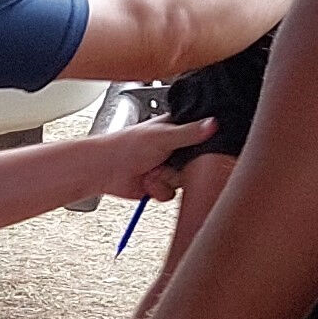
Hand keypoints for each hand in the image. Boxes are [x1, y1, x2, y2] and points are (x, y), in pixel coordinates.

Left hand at [69, 117, 216, 206]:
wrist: (104, 170)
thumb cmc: (125, 146)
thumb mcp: (163, 136)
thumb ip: (189, 132)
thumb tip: (213, 124)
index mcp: (177, 130)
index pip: (202, 137)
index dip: (203, 146)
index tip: (194, 151)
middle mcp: (175, 149)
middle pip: (197, 163)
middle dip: (183, 168)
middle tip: (171, 163)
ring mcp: (168, 167)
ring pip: (185, 181)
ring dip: (168, 180)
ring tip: (154, 171)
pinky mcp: (161, 185)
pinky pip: (172, 194)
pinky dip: (159, 190)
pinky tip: (148, 181)